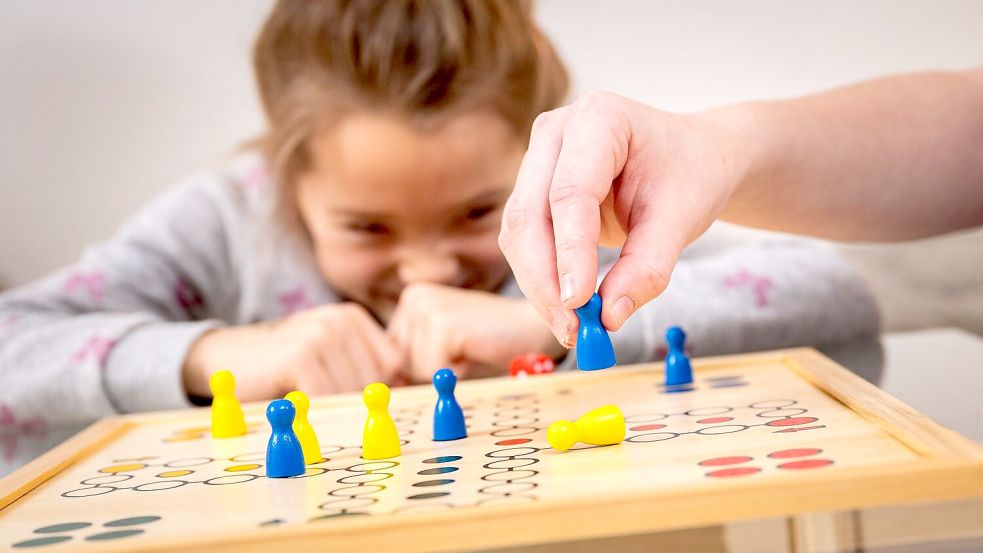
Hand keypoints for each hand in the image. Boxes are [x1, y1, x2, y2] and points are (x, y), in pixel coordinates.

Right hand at [183, 303, 403, 400]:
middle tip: (315, 393)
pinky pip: (327, 399)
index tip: (344, 392)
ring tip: (302, 391)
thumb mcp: (330, 359)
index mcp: (354, 317)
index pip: (393, 366)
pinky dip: (311, 410)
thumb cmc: (283, 367)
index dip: (373, 389)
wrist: (225, 358)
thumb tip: (407, 391)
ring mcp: (321, 335)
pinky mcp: (300, 356)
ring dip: (329, 406)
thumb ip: (367, 370)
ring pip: (352, 393)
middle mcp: (341, 319)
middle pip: (374, 382)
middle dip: (350, 400)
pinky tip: (291, 395)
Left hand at [387, 283, 565, 382]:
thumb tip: (388, 384)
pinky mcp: (444, 324)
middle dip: (431, 371)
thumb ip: (412, 363)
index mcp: (411, 301)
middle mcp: (414, 298)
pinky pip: (434, 372)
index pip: (390, 356)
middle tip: (463, 352)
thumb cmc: (490, 345)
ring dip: (446, 372)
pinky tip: (475, 352)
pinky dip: (457, 374)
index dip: (419, 369)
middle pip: (399, 364)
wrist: (533, 331)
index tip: (450, 356)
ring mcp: (428, 307)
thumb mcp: (441, 351)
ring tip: (470, 350)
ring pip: (415, 370)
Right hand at [498, 91, 750, 342]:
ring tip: (573, 328)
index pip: (571, 193)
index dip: (570, 251)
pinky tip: (566, 310)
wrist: (692, 157)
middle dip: (545, 278)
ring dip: (539, 285)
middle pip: (529, 214)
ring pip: (518, 233)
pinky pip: (525, 241)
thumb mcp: (682, 218)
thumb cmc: (690, 174)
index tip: (578, 303)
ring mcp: (538, 159)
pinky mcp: (533, 190)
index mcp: (599, 119)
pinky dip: (542, 279)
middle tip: (572, 329)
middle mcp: (556, 132)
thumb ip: (647, 266)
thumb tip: (610, 316)